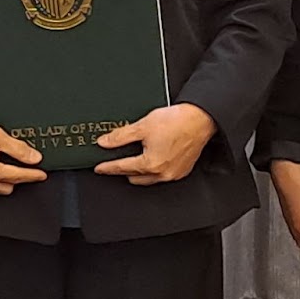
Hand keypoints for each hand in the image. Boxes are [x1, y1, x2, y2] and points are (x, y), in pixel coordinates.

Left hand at [93, 103, 215, 185]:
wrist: (200, 119)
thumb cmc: (177, 121)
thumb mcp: (142, 126)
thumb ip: (120, 136)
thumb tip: (105, 142)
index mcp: (150, 164)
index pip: (122, 168)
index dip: (108, 167)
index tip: (99, 168)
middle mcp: (162, 173)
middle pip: (134, 176)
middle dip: (123, 170)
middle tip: (116, 160)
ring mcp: (173, 174)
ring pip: (148, 178)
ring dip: (139, 171)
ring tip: (134, 158)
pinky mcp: (182, 170)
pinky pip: (162, 175)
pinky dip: (154, 169)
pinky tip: (152, 158)